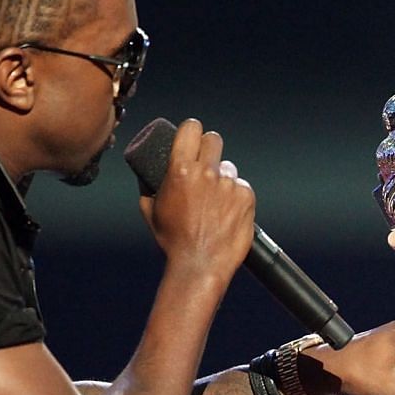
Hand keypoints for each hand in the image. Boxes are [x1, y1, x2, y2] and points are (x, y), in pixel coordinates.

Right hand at [138, 117, 254, 278]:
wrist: (200, 265)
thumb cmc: (173, 241)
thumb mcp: (151, 211)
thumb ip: (150, 187)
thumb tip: (148, 175)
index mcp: (181, 170)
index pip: (191, 128)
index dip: (192, 131)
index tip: (193, 136)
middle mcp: (207, 173)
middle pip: (214, 140)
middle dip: (209, 149)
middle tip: (206, 164)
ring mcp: (229, 185)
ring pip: (229, 167)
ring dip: (223, 179)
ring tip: (215, 202)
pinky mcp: (246, 197)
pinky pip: (242, 187)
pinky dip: (236, 197)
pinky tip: (227, 212)